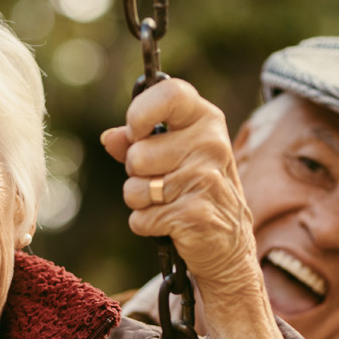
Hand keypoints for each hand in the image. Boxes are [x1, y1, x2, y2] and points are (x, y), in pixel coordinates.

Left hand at [103, 79, 257, 298]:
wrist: (230, 245)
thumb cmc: (195, 191)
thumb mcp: (173, 157)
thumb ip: (138, 142)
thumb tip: (109, 137)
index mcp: (206, 120)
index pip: (171, 93)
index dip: (141, 112)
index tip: (135, 132)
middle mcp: (210, 145)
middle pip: (137, 155)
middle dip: (137, 174)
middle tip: (163, 181)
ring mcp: (205, 180)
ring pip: (134, 190)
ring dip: (141, 202)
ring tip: (168, 203)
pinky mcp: (194, 214)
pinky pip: (141, 219)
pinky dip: (147, 225)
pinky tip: (172, 224)